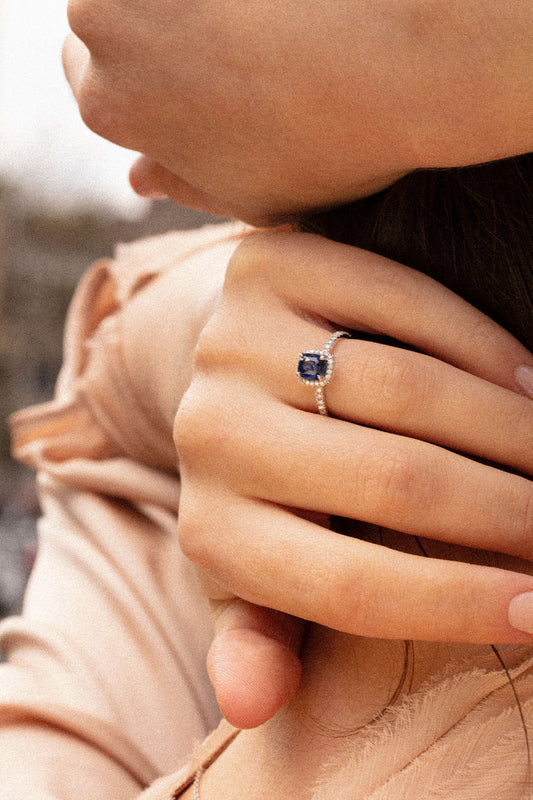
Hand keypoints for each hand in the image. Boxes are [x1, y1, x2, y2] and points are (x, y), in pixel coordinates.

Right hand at [64, 0, 532, 224]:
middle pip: (100, 21)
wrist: (400, 57)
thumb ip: (185, 183)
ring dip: (181, 0)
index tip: (191, 86)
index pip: (91, 82)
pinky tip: (271, 10)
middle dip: (145, 36)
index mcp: (106, 104)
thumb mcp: (249, 195)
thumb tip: (139, 178)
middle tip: (219, 53)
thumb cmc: (325, 147)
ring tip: (255, 26)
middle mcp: (98, 21)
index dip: (143, 86)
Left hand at [174, 230, 532, 725]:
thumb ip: (260, 630)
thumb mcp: (250, 566)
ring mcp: (236, 339)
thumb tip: (252, 705)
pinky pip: (401, 303)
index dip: (462, 605)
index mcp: (212, 529)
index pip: (352, 589)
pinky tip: (523, 380)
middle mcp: (211, 431)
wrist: (220, 364)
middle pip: (394, 483)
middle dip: (509, 511)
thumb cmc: (259, 482)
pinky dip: (478, 341)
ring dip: (507, 427)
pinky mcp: (272, 265)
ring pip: (407, 389)